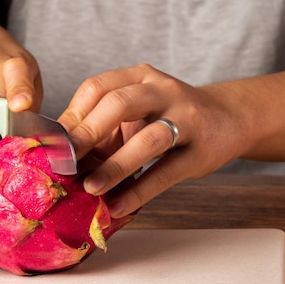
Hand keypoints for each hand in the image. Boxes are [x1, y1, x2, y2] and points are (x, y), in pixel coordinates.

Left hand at [58, 64, 261, 217]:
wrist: (229, 118)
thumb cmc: (167, 117)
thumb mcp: (135, 111)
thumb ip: (101, 126)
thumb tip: (59, 155)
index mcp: (139, 77)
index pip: (98, 88)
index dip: (72, 117)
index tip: (54, 146)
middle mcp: (162, 90)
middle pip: (119, 104)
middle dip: (87, 134)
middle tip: (65, 162)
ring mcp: (186, 118)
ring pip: (148, 139)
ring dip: (115, 166)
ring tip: (91, 188)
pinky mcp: (201, 151)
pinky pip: (166, 172)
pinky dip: (139, 191)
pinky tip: (118, 206)